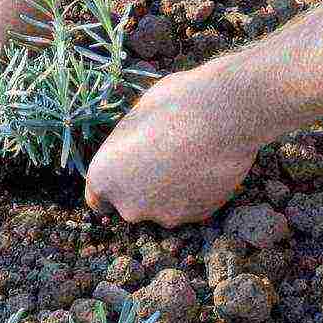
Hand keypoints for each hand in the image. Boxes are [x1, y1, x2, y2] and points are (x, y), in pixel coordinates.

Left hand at [84, 58, 271, 227]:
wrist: (224, 115)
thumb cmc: (176, 104)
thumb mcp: (137, 116)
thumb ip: (127, 146)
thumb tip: (133, 150)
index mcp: (104, 178)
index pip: (98, 199)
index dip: (114, 186)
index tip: (126, 175)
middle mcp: (129, 206)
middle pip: (131, 206)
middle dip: (142, 190)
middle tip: (164, 159)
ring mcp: (163, 216)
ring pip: (162, 208)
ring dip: (171, 192)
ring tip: (190, 159)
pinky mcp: (195, 217)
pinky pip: (190, 207)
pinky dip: (195, 193)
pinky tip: (206, 167)